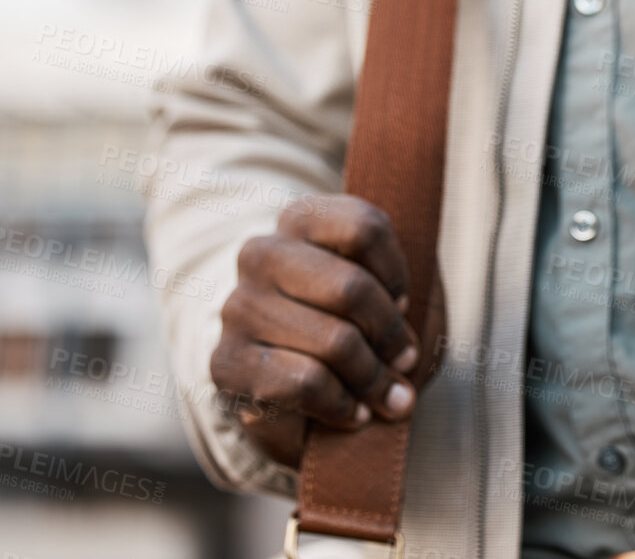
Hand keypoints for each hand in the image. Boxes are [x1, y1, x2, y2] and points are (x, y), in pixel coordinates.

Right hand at [210, 194, 437, 467]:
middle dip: (390, 335)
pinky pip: (305, 383)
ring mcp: (238, 308)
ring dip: (373, 378)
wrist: (306, 398)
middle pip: (350, 288)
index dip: (397, 274)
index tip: (404, 303)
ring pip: (334, 341)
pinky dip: (343, 404)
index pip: (364, 229)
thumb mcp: (395, 298)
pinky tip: (355, 413)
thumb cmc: (361, 333)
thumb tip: (403, 355)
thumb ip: (407, 300)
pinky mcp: (227, 363)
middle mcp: (261, 255)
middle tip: (406, 361)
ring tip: (388, 395)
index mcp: (302, 221)